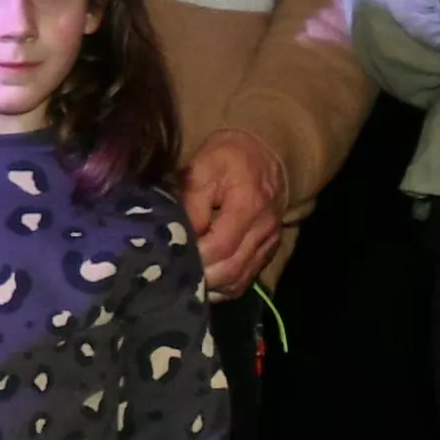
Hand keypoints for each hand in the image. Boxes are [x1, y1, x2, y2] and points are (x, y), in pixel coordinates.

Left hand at [177, 129, 290, 297]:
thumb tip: (180, 234)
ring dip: (210, 286)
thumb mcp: (202, 167)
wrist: (264, 154)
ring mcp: (268, 243)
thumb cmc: (227, 158)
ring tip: (184, 279)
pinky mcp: (267, 251)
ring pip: (238, 281)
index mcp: (248, 206)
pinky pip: (245, 280)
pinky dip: (223, 286)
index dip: (195, 257)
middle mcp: (263, 230)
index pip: (221, 246)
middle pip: (231, 270)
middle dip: (199, 277)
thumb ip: (191, 201)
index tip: (170, 256)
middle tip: (171, 273)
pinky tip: (203, 280)